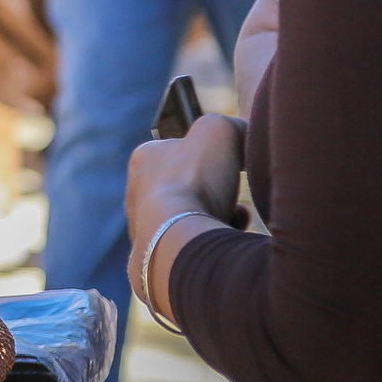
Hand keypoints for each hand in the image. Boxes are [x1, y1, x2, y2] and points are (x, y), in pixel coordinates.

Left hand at [128, 112, 248, 246]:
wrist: (176, 239)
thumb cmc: (193, 180)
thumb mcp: (218, 131)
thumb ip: (229, 125)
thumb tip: (243, 136)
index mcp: (145, 158)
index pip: (181, 149)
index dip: (212, 154)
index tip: (232, 162)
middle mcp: (138, 191)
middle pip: (189, 184)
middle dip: (216, 188)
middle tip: (234, 192)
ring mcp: (146, 225)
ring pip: (192, 214)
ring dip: (218, 213)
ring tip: (237, 214)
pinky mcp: (158, 255)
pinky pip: (193, 242)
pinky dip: (215, 237)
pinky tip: (228, 234)